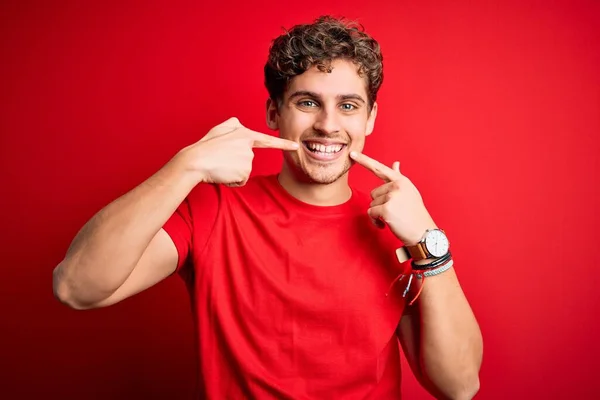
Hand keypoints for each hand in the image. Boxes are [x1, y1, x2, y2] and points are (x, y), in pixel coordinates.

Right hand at [176, 117, 298, 185]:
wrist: (195, 161)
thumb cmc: (205, 147)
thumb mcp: (219, 130)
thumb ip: (233, 127)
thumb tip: (238, 124)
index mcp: (244, 134)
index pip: (267, 140)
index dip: (283, 144)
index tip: (296, 146)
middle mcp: (249, 146)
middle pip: (246, 160)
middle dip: (234, 164)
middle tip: (219, 159)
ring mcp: (248, 158)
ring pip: (243, 171)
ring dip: (232, 172)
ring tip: (219, 166)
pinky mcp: (245, 171)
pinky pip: (239, 180)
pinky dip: (230, 180)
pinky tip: (222, 173)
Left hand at [350, 151, 435, 244]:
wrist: (424, 233)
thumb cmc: (415, 214)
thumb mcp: (409, 192)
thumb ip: (399, 178)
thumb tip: (395, 163)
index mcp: (402, 181)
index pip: (380, 168)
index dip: (364, 160)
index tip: (352, 153)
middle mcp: (397, 186)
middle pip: (373, 193)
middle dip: (380, 204)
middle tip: (395, 212)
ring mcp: (392, 197)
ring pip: (372, 204)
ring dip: (378, 214)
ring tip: (394, 218)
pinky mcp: (386, 209)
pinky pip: (371, 213)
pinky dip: (376, 221)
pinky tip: (387, 224)